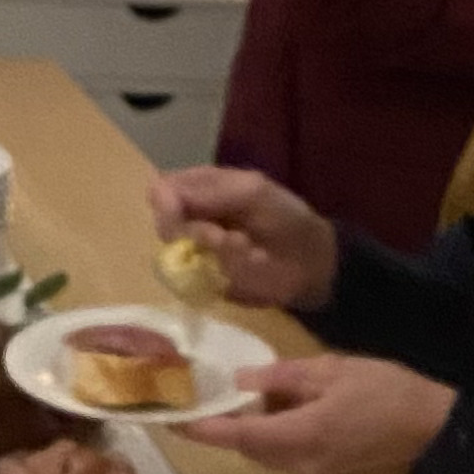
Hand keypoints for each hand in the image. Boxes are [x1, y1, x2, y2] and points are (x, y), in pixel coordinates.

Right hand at [147, 163, 336, 313]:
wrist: (313, 262)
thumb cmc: (285, 218)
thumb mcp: (253, 192)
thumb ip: (211, 191)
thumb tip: (163, 198)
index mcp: (200, 189)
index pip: (160, 191)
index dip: (164, 203)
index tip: (176, 215)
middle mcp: (192, 221)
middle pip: (164, 226)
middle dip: (191, 232)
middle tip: (221, 237)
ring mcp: (199, 254)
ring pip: (180, 257)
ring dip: (216, 253)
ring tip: (246, 248)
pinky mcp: (210, 283)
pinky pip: (201, 283)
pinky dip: (228, 273)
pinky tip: (249, 266)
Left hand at [178, 354, 455, 473]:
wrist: (439, 431)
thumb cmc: (388, 391)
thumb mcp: (333, 370)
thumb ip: (283, 378)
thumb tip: (242, 383)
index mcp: (299, 437)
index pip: (237, 436)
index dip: (201, 429)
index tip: (171, 419)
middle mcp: (300, 466)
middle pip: (250, 448)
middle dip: (230, 425)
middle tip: (213, 395)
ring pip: (270, 453)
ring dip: (258, 430)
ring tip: (256, 396)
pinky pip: (292, 456)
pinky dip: (281, 436)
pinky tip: (292, 409)